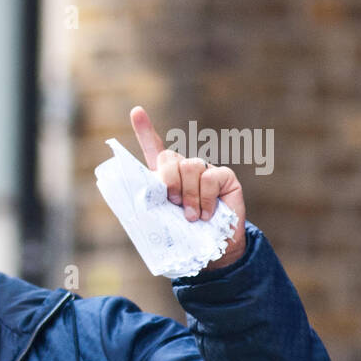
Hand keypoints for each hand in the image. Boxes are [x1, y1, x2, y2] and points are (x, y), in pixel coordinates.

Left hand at [130, 106, 246, 271]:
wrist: (213, 250)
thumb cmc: (185, 235)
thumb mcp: (164, 219)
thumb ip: (154, 202)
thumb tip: (147, 191)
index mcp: (166, 177)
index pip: (155, 148)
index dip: (145, 129)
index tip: (136, 111)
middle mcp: (185, 169)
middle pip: (170, 159)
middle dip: (167, 181)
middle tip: (172, 204)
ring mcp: (205, 171)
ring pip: (190, 167)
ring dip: (188, 195)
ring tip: (190, 217)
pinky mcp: (224, 176)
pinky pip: (210, 178)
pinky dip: (205, 199)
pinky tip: (206, 214)